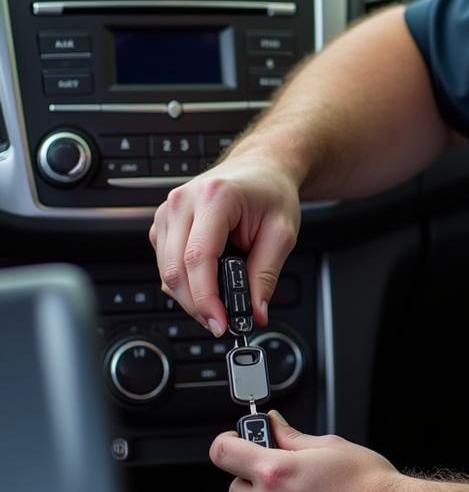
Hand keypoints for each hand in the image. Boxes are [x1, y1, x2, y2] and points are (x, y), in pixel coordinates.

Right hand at [148, 153, 300, 334]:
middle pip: (175, 269)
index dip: (206, 297)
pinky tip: (207, 285)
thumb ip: (266, 275)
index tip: (221, 322)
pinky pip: (166, 265)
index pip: (198, 257)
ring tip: (220, 305)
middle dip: (198, 305)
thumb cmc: (271, 193)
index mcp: (215, 197)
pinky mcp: (164, 223)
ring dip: (190, 297)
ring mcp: (168, 211)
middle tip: (223, 322)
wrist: (261, 169)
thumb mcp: (282, 233)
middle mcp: (183, 201)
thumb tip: (254, 312)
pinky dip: (184, 284)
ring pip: (166, 271)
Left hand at [210, 411, 404, 491]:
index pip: (223, 453)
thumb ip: (292, 437)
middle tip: (284, 474)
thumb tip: (275, 427)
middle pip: (235, 489)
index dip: (228, 443)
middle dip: (253, 479)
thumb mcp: (332, 446)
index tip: (235, 442)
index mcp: (275, 473)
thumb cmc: (370, 488)